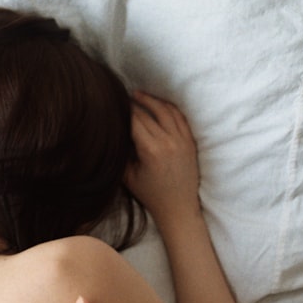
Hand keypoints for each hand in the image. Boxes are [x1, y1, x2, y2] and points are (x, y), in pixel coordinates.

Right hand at [126, 91, 199, 220]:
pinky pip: (180, 117)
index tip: (114, 104)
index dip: (123, 110)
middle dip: (133, 103)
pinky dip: (168, 107)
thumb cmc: (151, 195)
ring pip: (166, 110)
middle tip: (122, 97)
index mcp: (151, 150)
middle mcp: (168, 142)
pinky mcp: (190, 142)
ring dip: (152, 100)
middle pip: (148, 113)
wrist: (178, 207)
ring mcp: (182, 140)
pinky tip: (158, 104)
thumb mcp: (128, 177)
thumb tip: (113, 133)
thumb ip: (121, 154)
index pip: (134, 120)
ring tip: (139, 94)